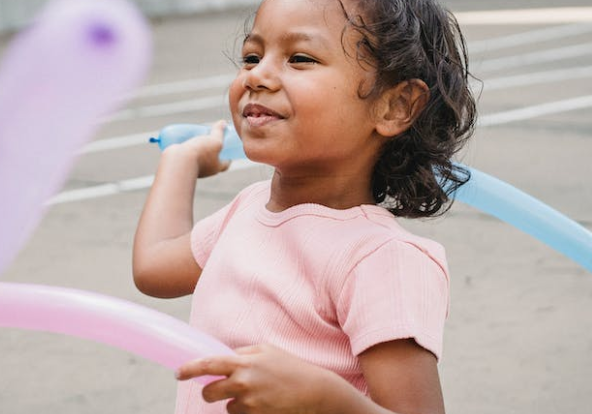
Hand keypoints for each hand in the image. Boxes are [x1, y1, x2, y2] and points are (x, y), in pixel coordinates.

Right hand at [165, 119, 230, 177]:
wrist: (178, 160)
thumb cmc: (200, 152)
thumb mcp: (215, 140)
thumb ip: (219, 132)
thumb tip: (223, 123)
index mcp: (216, 168)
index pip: (225, 164)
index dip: (228, 157)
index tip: (228, 150)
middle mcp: (206, 170)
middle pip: (212, 161)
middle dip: (212, 152)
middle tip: (212, 140)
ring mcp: (194, 168)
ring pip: (199, 159)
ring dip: (200, 151)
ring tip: (199, 139)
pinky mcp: (183, 165)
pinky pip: (188, 158)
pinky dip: (188, 151)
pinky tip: (187, 142)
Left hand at [176, 344, 330, 413]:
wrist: (314, 391)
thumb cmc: (290, 367)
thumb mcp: (266, 350)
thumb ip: (242, 353)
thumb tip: (222, 356)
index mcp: (243, 363)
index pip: (208, 364)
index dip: (189, 369)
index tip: (178, 373)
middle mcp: (243, 383)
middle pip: (208, 392)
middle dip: (209, 392)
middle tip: (216, 389)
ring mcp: (249, 404)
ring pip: (226, 407)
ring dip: (234, 402)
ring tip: (257, 394)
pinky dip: (247, 411)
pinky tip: (263, 403)